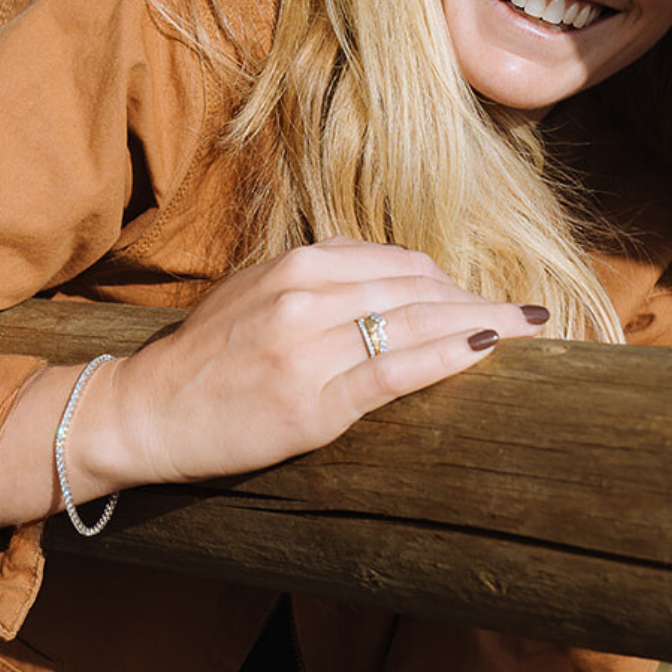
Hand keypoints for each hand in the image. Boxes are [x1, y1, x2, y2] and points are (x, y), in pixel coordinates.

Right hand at [81, 237, 547, 488]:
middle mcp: (305, 297)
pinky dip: (450, 356)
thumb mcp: (254, 291)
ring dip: (481, 322)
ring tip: (525, 326)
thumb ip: (316, 276)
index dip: (446, 279)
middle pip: (417, 287)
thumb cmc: (203, 355)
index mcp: (294, 265)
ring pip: (417, 324)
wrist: (146, 409)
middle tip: (515, 315)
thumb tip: (390, 276)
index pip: (396, 262)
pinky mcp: (312, 405)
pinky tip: (488, 348)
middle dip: (474, 298)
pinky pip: (395, 372)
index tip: (474, 296)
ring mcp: (309, 350)